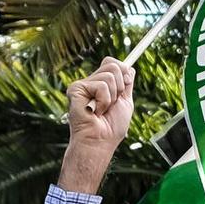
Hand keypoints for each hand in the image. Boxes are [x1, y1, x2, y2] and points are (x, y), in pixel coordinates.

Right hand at [60, 59, 134, 193]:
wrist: (100, 140)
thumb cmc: (111, 126)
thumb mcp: (125, 101)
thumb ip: (126, 84)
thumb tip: (129, 67)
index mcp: (101, 84)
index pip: (114, 63)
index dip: (124, 74)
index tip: (123, 91)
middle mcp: (90, 82)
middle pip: (114, 65)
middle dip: (121, 86)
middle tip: (111, 103)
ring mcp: (82, 85)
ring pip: (110, 75)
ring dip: (112, 96)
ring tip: (102, 109)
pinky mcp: (75, 89)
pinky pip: (101, 86)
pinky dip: (104, 101)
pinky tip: (95, 111)